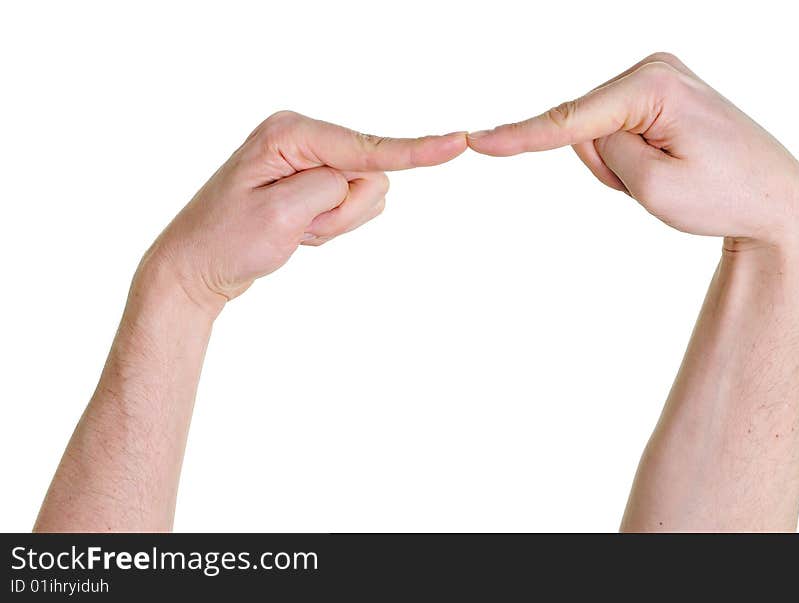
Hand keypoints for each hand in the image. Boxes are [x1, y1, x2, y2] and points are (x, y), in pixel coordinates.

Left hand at [141, 111, 466, 315]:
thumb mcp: (280, 216)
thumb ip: (332, 188)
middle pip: (369, 174)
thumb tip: (360, 180)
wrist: (195, 269)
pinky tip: (296, 231)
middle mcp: (301, 137)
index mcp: (290, 134)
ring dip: (335, 222)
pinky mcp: (311, 181)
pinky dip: (329, 226)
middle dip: (343, 213)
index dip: (414, 151)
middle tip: (301, 230)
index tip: (457, 143)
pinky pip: (351, 204)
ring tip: (293, 231)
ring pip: (364, 193)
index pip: (366, 147)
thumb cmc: (225, 242)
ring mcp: (307, 159)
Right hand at [467, 53, 798, 251]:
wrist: (776, 201)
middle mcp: (656, 70)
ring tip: (667, 175)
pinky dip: (630, 160)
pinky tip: (668, 164)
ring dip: (620, 167)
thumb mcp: (653, 187)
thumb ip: (603, 152)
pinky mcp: (660, 96)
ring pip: (597, 134)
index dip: (521, 136)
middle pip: (583, 128)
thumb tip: (589, 130)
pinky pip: (616, 133)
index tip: (478, 142)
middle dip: (607, 168)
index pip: (570, 118)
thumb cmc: (724, 197)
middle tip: (654, 184)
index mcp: (654, 86)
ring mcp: (659, 79)